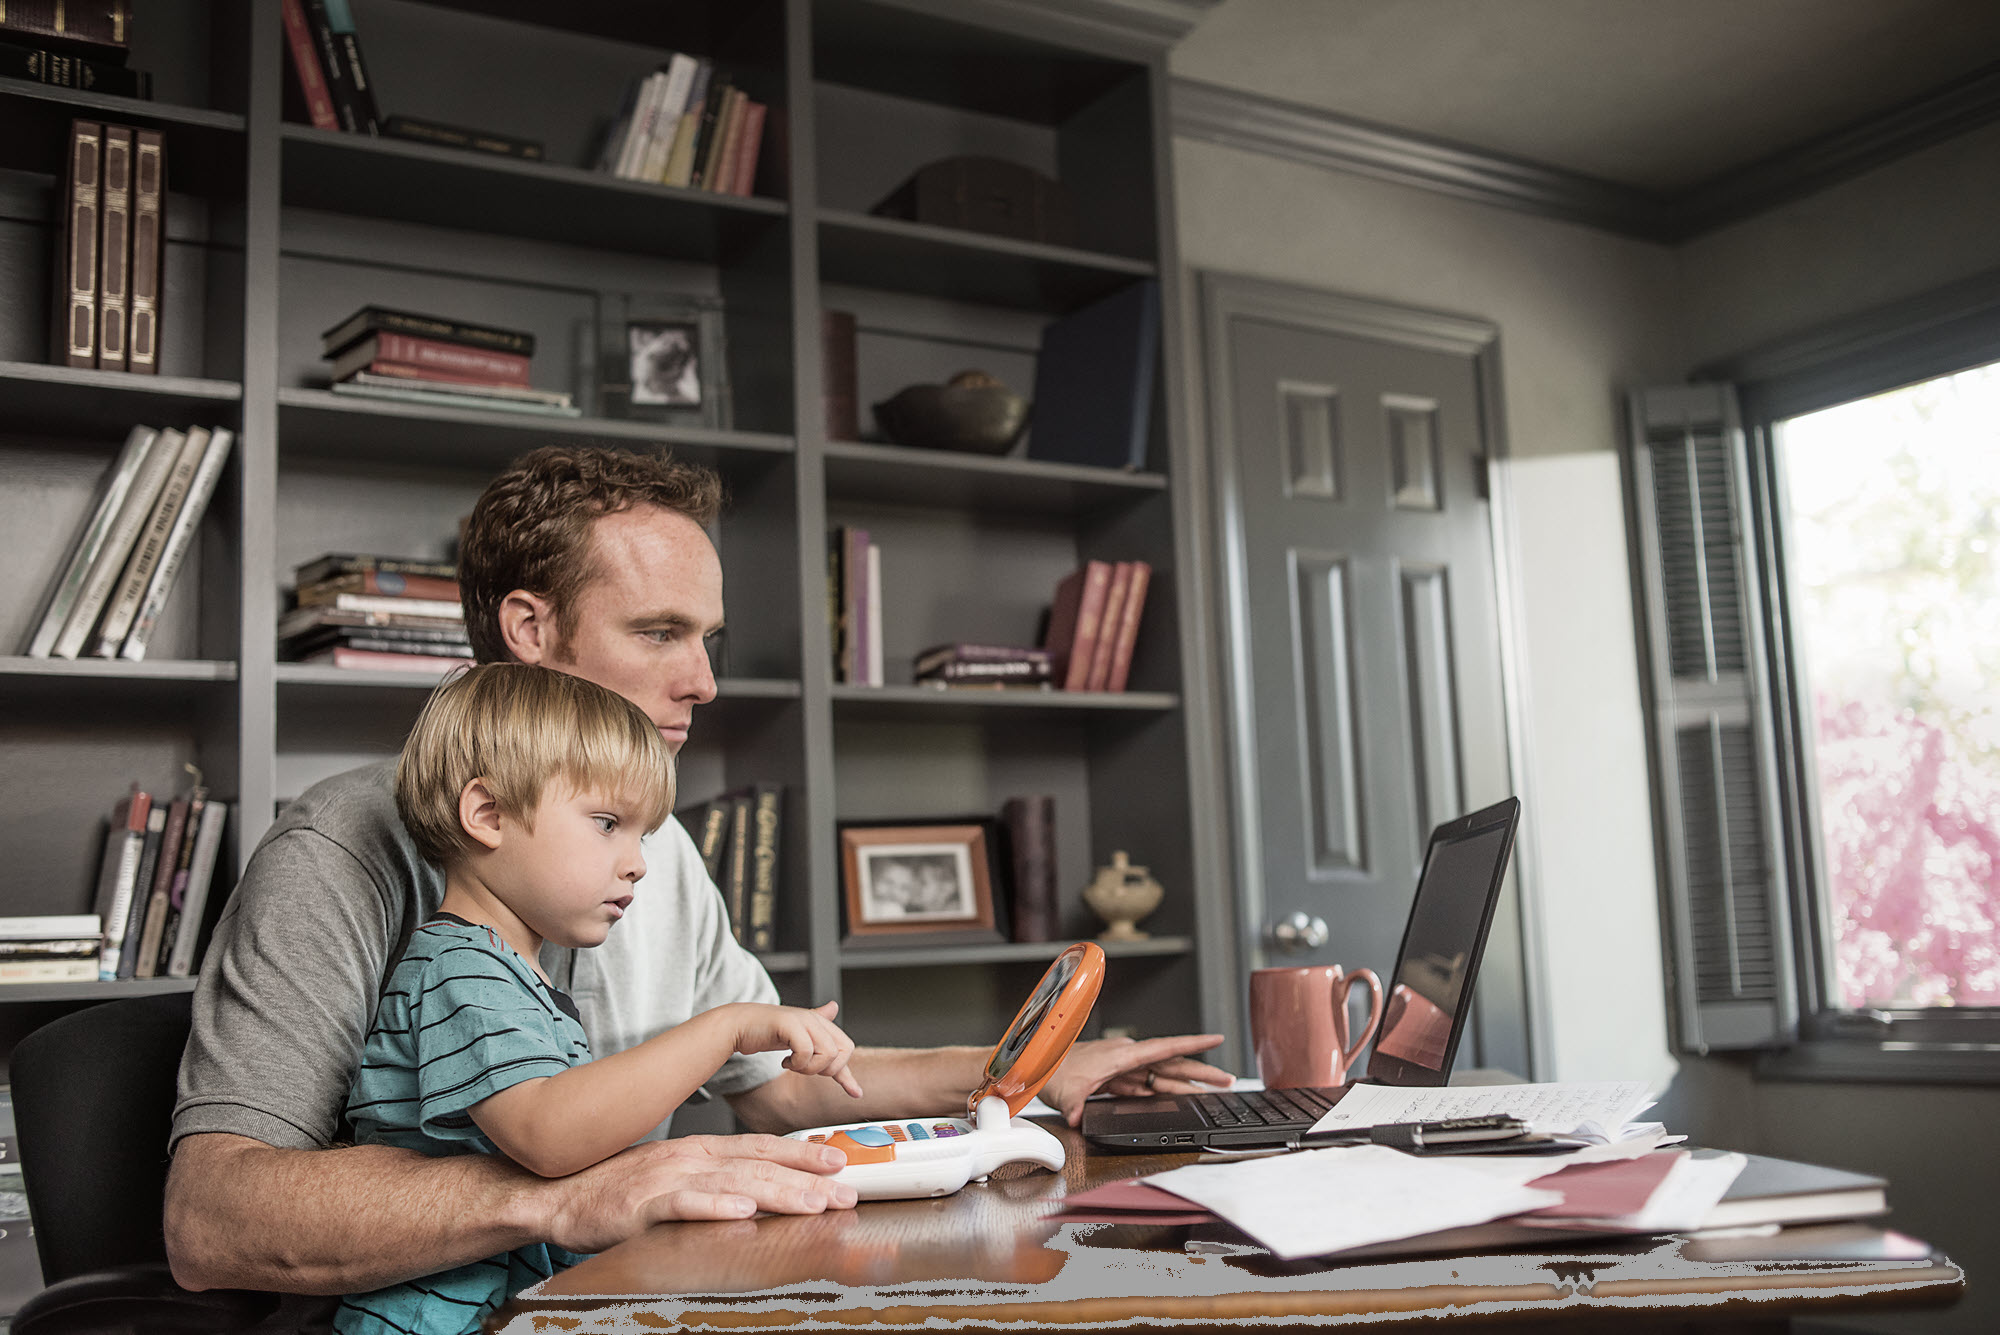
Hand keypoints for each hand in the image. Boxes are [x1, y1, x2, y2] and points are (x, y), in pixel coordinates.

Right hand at [539, 1133, 857, 1252]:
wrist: (557, 1195)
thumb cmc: (615, 1189)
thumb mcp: (672, 1174)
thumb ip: (713, 1178)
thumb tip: (757, 1189)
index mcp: (698, 1150)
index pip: (760, 1148)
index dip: (802, 1154)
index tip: (838, 1162)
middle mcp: (689, 1158)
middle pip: (758, 1166)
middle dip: (806, 1179)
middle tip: (845, 1191)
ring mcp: (666, 1179)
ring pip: (732, 1183)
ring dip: (776, 1192)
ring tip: (812, 1203)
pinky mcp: (642, 1205)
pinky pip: (682, 1205)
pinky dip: (713, 1206)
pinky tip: (740, 1211)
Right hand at [731, 1001, 862, 1098]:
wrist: (737, 1024)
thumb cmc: (764, 1030)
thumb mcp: (795, 1033)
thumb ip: (816, 1029)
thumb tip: (835, 1007)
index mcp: (819, 1022)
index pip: (846, 1048)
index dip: (848, 1074)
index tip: (856, 1093)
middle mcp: (815, 1019)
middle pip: (843, 1050)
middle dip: (827, 1069)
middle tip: (806, 1068)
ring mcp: (803, 1019)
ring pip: (828, 1052)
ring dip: (809, 1067)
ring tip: (793, 1064)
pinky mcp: (790, 1023)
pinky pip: (806, 1050)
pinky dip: (797, 1062)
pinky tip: (784, 1061)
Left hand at [1039, 1034, 1233, 1125]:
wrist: (1034, 1065)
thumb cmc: (1050, 1070)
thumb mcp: (1065, 1094)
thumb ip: (1077, 1109)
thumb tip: (1082, 1121)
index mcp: (1121, 1055)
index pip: (1164, 1048)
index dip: (1192, 1044)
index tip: (1216, 1038)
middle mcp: (1125, 1058)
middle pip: (1170, 1065)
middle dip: (1200, 1072)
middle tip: (1227, 1081)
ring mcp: (1122, 1067)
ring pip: (1161, 1076)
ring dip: (1186, 1085)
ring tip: (1211, 1093)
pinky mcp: (1116, 1078)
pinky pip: (1147, 1085)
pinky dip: (1165, 1093)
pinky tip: (1178, 1100)